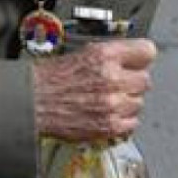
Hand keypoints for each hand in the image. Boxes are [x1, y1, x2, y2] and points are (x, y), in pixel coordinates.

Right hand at [33, 38, 156, 140]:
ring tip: (105, 100)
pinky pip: (132, 123)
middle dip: (131, 82)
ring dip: (126, 102)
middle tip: (114, 84)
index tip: (136, 62)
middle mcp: (111, 78)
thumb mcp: (79, 53)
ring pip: (139, 103)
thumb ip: (109, 56)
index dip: (139, 57)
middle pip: (145, 80)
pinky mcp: (110, 125)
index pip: (147, 51)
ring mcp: (112, 104)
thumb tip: (128, 59)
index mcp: (104, 55)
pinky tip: (105, 114)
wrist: (30, 102)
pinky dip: (121, 120)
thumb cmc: (47, 79)